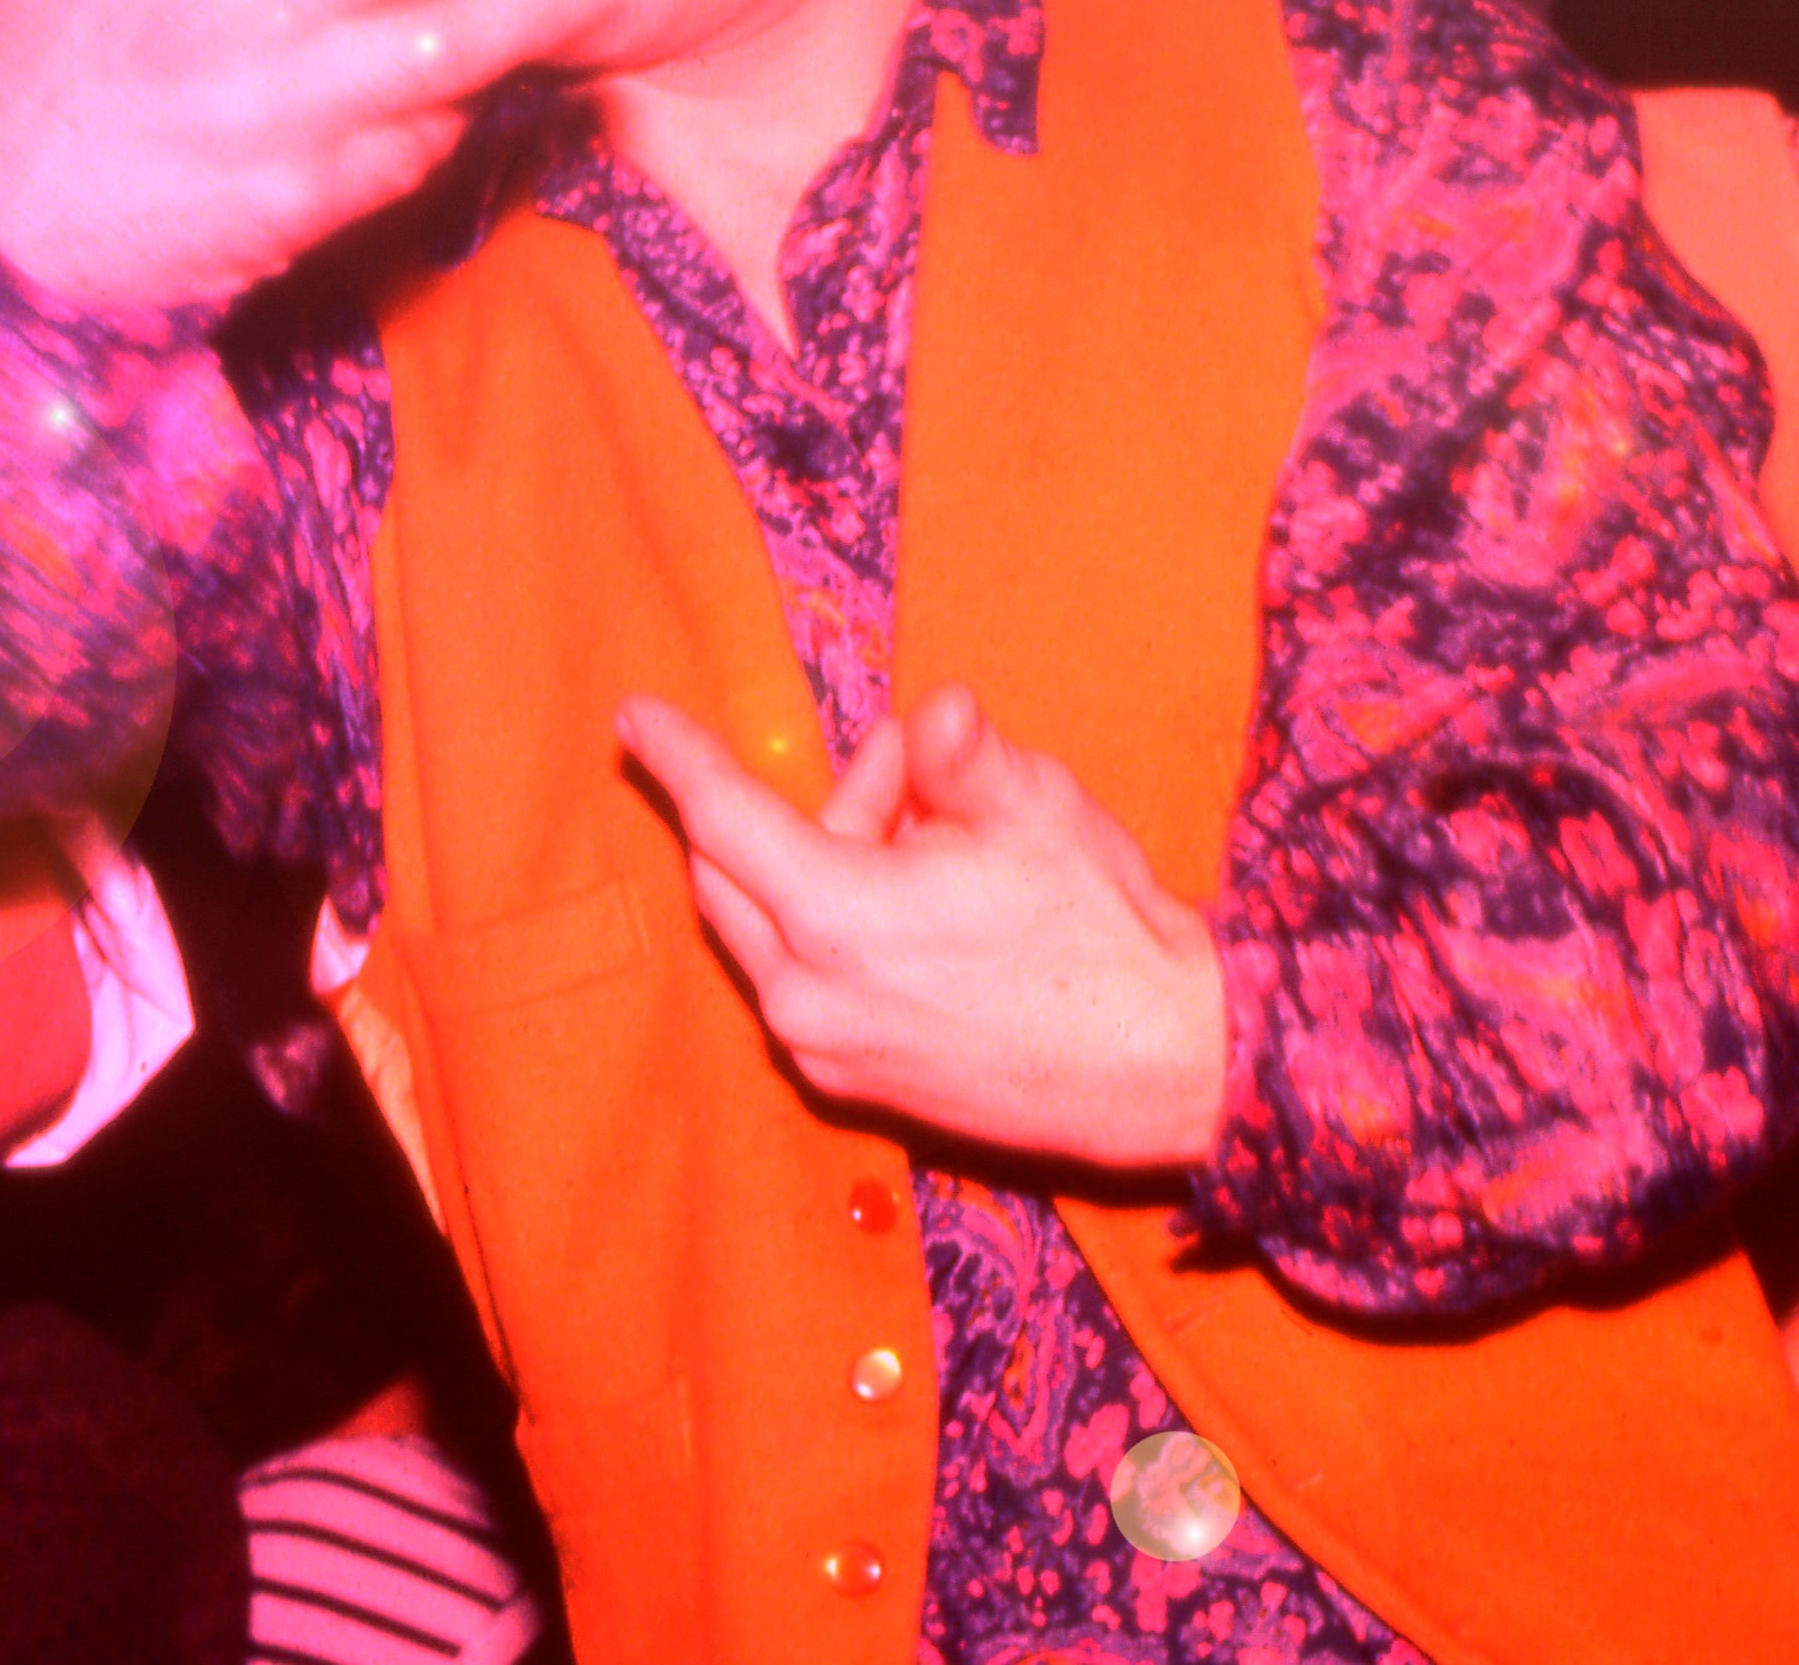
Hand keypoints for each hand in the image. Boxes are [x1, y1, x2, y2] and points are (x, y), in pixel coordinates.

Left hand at [615, 685, 1226, 1170]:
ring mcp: (826, 1053)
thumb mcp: (1035, 808)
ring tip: (937, 837)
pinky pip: (804, 982)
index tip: (634, 719)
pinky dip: (835, 929)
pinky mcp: (855, 1086)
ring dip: (823, 866)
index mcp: (834, 918)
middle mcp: (806, 997)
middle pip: (731, 875)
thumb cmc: (1100, 930)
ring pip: (769, 928)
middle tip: (898, 774)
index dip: (679, 757)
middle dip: (787, 809)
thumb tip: (931, 713)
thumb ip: (957, 754)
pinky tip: (927, 907)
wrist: (1164, 1067)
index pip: (720, 817)